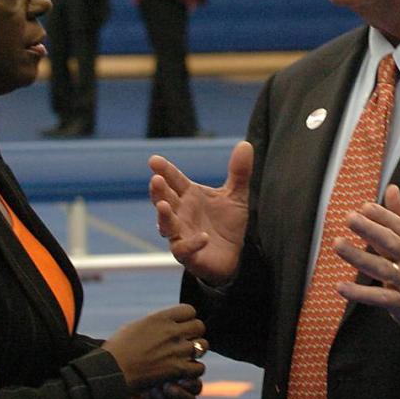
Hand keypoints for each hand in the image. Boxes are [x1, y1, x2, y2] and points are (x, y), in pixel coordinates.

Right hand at [102, 304, 206, 390]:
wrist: (111, 371)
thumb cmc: (117, 350)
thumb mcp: (134, 326)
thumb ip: (154, 323)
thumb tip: (164, 322)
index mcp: (160, 318)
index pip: (189, 310)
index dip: (188, 318)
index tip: (181, 326)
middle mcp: (170, 331)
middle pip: (199, 326)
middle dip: (194, 334)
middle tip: (186, 342)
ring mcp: (175, 350)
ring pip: (202, 346)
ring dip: (196, 352)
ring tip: (186, 357)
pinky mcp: (176, 370)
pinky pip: (198, 367)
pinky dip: (194, 370)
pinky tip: (184, 372)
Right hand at [149, 141, 252, 285]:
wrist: (233, 254)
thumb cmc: (227, 223)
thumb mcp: (236, 196)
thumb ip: (239, 172)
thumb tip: (246, 144)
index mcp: (189, 196)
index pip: (174, 180)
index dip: (164, 170)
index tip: (154, 160)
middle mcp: (180, 213)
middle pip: (164, 200)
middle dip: (158, 191)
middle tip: (156, 180)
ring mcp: (181, 234)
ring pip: (166, 225)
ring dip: (163, 216)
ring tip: (163, 206)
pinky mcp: (188, 255)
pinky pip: (184, 250)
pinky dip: (192, 243)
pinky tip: (204, 236)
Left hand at [334, 184, 399, 335]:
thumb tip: (391, 188)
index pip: (398, 225)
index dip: (382, 215)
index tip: (364, 207)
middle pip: (389, 242)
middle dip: (370, 230)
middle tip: (350, 218)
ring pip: (381, 267)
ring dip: (358, 257)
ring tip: (338, 245)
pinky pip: (379, 297)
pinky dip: (360, 293)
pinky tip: (341, 287)